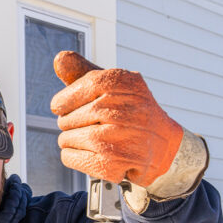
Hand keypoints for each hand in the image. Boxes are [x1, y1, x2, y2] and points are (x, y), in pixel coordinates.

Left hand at [50, 51, 182, 187]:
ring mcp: (117, 138)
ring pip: (66, 138)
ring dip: (71, 141)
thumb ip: (83, 71)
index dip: (64, 101)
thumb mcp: (113, 86)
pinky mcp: (111, 163)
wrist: (163, 145)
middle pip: (66, 118)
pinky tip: (91, 153)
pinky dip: (72, 156)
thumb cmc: (131, 112)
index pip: (73, 91)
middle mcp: (122, 109)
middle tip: (88, 126)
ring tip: (92, 140)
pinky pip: (69, 157)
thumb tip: (59, 59)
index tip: (65, 106)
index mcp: (123, 83)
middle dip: (69, 123)